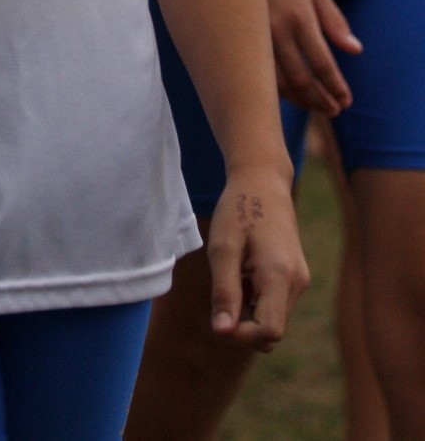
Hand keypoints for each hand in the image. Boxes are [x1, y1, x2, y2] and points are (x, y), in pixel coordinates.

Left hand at [207, 171, 308, 349]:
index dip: (241, 335)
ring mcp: (299, 280)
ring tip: (233, 275)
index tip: (217, 317)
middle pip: (271, 330)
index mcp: (280, 275)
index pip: (269, 332)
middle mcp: (297, 282)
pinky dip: (256, 300)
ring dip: (248, 311)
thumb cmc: (238, 209)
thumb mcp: (222, 248)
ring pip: (273, 318)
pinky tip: (243, 271)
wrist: (263, 181)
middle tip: (221, 292)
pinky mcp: (296, 277)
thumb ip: (224, 292)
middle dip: (243, 324)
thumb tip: (222, 334)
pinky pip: (275, 304)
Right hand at [256, 0, 360, 114]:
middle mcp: (276, 30)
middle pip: (300, 79)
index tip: (345, 102)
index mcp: (299, 17)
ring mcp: (254, 37)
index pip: (322, 63)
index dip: (335, 87)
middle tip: (333, 111)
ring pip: (275, 83)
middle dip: (319, 101)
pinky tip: (286, 94)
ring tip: (314, 106)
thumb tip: (355, 50)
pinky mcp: (238, 40)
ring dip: (297, 101)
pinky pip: (256, 74)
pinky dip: (273, 90)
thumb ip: (334, 20)